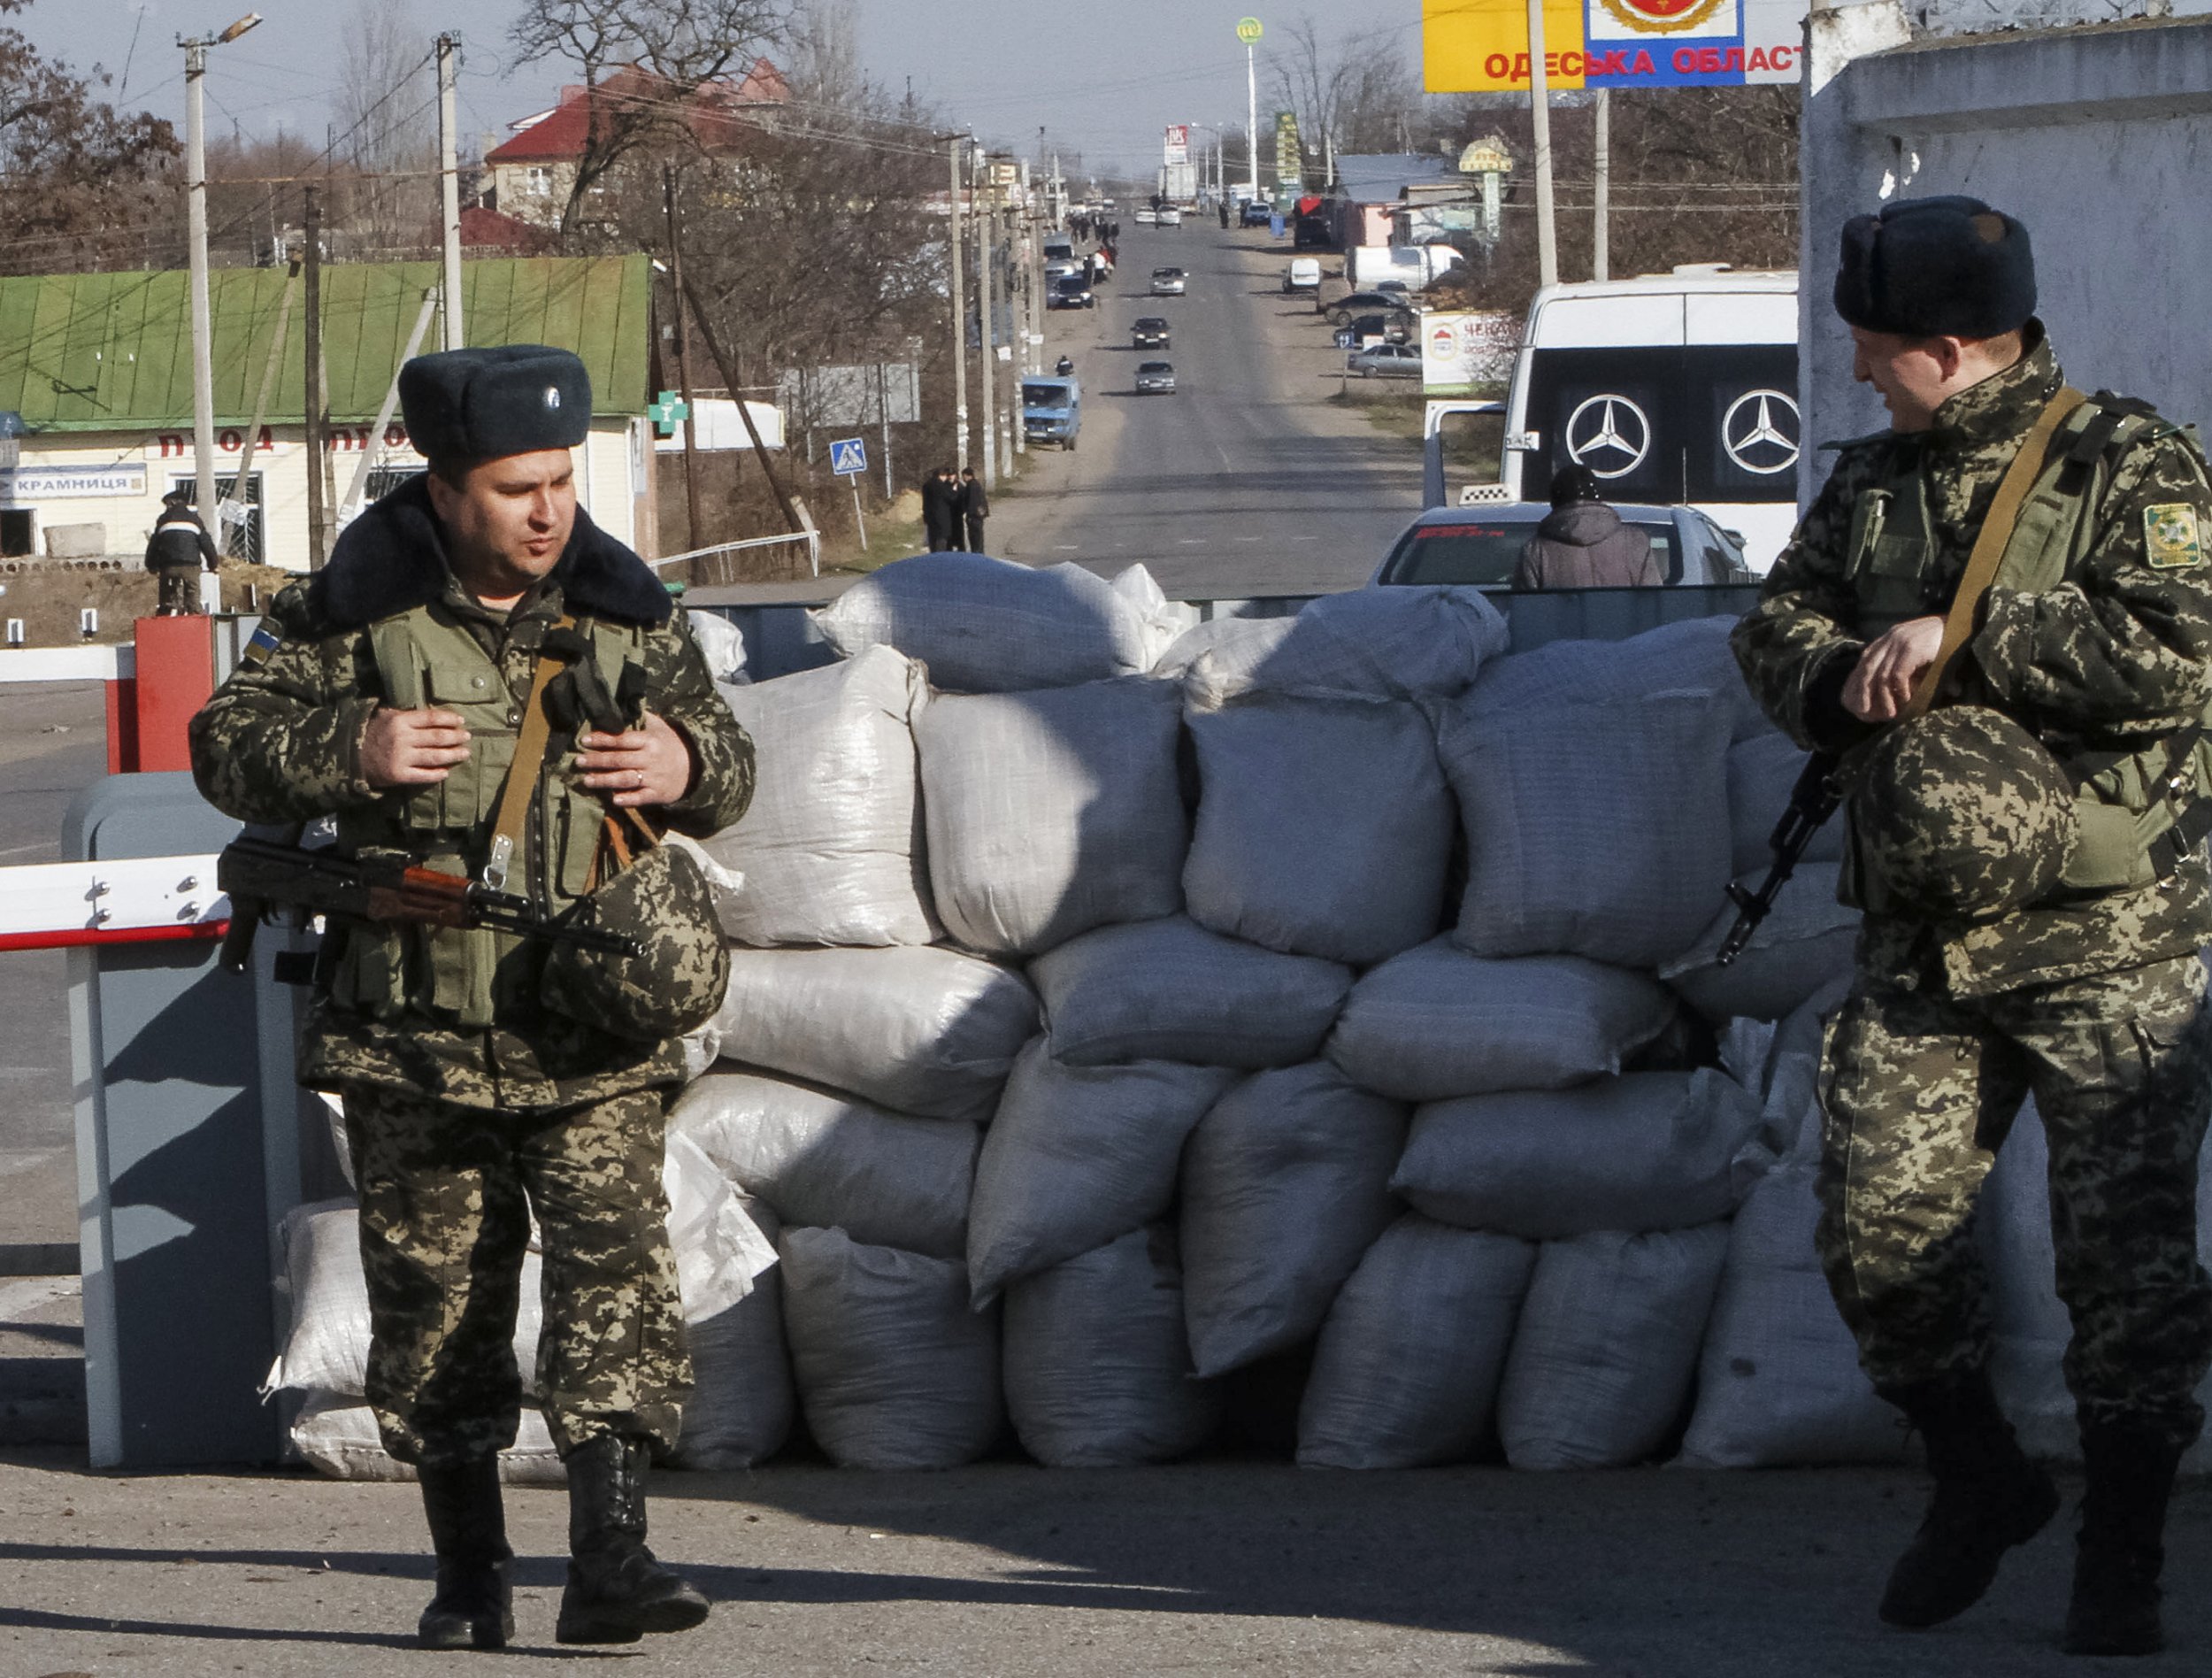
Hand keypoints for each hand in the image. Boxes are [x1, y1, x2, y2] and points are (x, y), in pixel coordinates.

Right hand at [361, 706, 470, 787]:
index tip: (461, 721)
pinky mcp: (399, 775)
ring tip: (465, 753)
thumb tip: (433, 715)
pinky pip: (423, 776)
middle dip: (456, 737)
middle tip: (467, 737)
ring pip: (435, 757)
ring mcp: (401, 758)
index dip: (449, 719)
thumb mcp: (385, 716)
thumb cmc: (370, 733)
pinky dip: (437, 774)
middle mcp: (403, 738)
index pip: (432, 718)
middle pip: (438, 737)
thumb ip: (407, 715)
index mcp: (400, 721)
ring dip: (453, 755)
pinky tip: (446, 772)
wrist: (348, 756)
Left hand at [575, 710, 693, 808]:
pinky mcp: (658, 794)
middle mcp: (650, 759)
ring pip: (626, 779)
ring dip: (605, 780)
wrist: (695, 768)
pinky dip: (628, 799)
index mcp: (650, 741)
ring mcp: (654, 778)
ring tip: (586, 780)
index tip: (584, 741)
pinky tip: (613, 800)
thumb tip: (624, 702)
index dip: (602, 740)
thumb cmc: (671, 745)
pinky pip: (641, 797)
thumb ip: (643, 717)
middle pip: (619, 760)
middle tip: (578, 761)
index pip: (622, 740)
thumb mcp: (661, 727)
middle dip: (597, 760)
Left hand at [1842, 616, 1946, 721]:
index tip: (1859, 703)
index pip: (1863, 661)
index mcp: (1889, 637)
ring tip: (1891, 714)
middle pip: (1866, 670)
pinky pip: (1898, 675)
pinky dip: (1901, 691)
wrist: (1967, 622)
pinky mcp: (1913, 648)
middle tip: (1868, 714)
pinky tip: (1908, 701)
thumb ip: (1904, 670)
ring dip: (1883, 698)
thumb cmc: (1946, 642)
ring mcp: (1901, 641)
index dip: (1858, 683)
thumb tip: (1891, 698)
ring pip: (1880, 676)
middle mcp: (1891, 637)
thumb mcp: (1919, 654)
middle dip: (1864, 694)